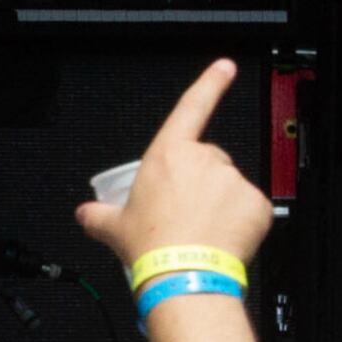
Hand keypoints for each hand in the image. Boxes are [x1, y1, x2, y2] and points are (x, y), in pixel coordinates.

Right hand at [76, 61, 272, 270]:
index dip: (211, 83)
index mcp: (169, 155)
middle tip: (188, 215)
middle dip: (202, 184)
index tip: (226, 66)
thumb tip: (85, 213)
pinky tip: (224, 238)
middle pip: (209, 163)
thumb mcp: (115, 227)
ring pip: (230, 188)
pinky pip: (251, 209)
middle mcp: (204, 160)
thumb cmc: (152, 248)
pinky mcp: (257, 203)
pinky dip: (242, 222)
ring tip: (203, 231)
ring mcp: (233, 180)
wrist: (184, 275)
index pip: (192, 108)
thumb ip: (98, 214)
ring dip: (221, 204)